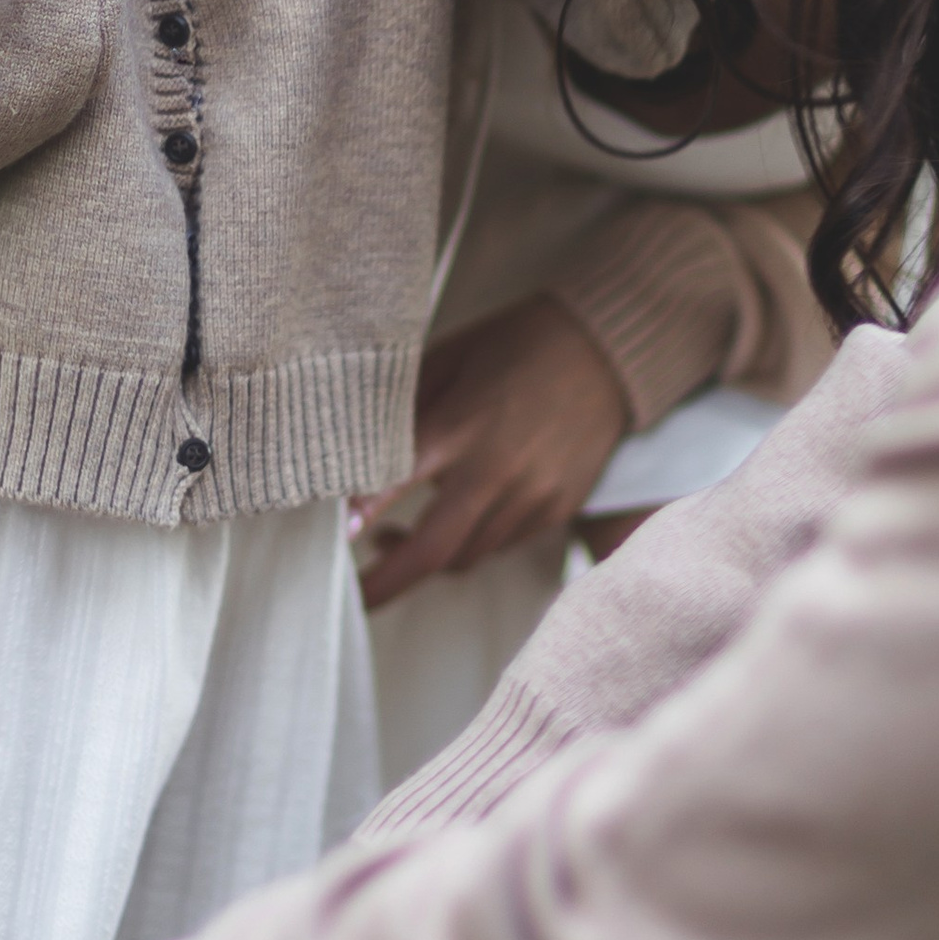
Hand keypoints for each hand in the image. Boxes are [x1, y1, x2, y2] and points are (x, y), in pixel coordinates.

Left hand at [351, 294, 631, 608]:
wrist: (606, 350)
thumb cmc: (514, 343)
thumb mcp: (449, 357)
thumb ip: (402, 405)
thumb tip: (349, 447)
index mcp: (461, 425)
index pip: (394, 482)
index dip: (358, 515)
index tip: (333, 540)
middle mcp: (497, 470)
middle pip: (432, 551)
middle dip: (386, 583)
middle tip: (354, 596)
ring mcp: (533, 495)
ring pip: (466, 556)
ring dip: (426, 560)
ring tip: (392, 539)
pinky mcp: (557, 509)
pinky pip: (501, 545)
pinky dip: (469, 544)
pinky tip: (453, 523)